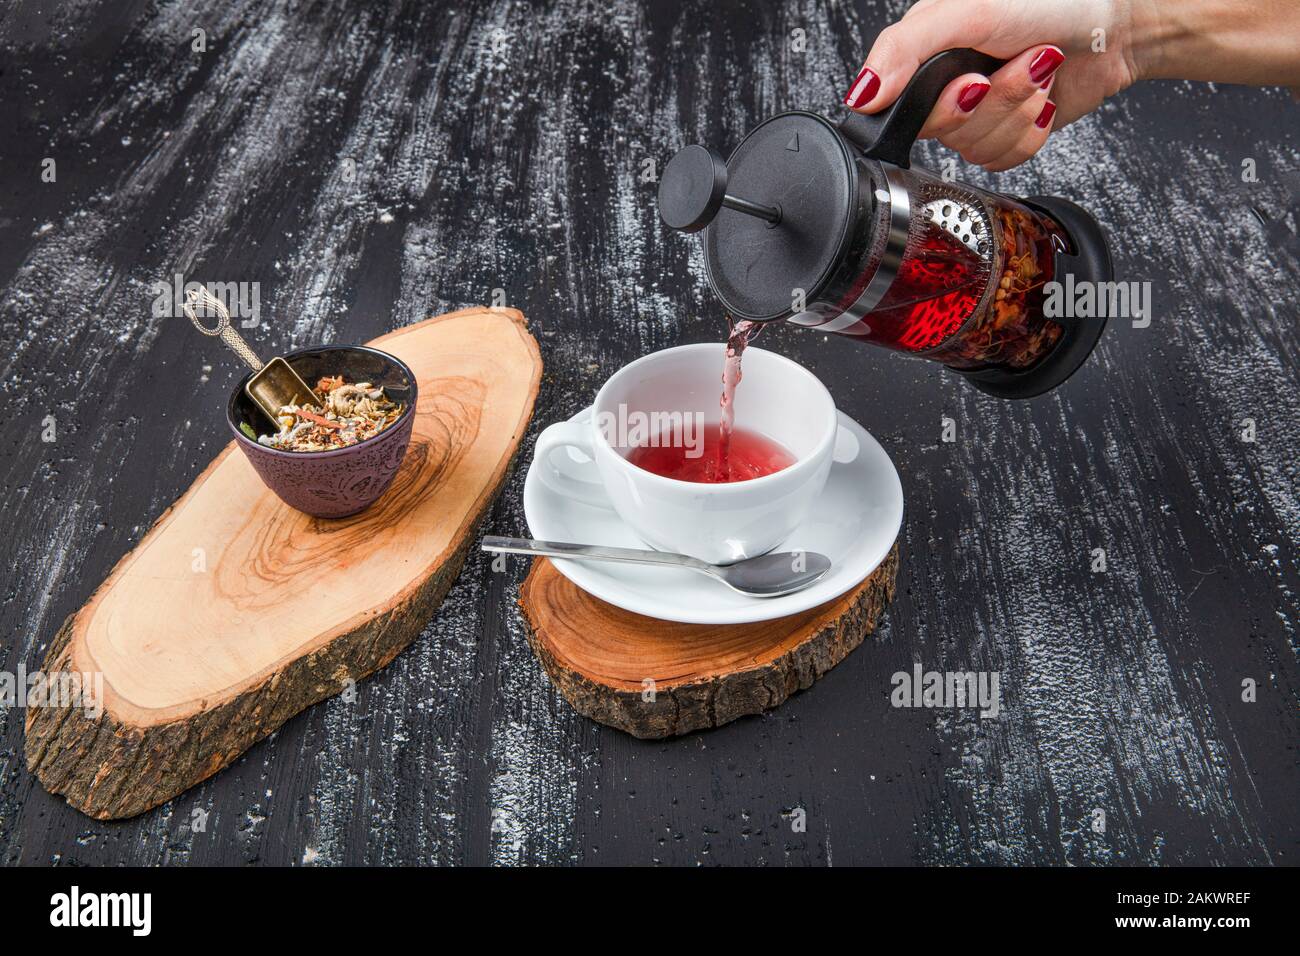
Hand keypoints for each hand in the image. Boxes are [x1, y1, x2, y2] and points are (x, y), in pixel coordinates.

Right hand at [843, 0, 1142, 170]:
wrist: (1115, 23)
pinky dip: (1029, 130)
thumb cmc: (1053, 0)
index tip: (971, 81)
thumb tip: (862, 94)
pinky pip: (1003, 160)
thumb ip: (904, 49)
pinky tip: (1041, 99)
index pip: (899, 108)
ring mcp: (978, 113)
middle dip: (990, 103)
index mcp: (924, 52)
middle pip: (942, 134)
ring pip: (975, 149)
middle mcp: (946, 84)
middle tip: (1006, 69)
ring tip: (1034, 71)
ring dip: (1016, 111)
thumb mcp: (967, 10)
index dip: (941, 106)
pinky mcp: (1008, 134)